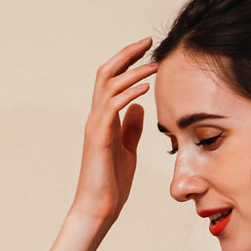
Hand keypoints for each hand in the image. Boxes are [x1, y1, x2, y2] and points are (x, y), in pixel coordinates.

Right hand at [70, 38, 158, 226]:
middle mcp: (96, 116)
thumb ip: (131, 128)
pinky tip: (145, 88)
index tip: (148, 50)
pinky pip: (111, 106)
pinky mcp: (98, 137)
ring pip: (108, 85)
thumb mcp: (127, 150)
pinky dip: (128, 93)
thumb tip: (140, 107)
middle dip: (127, 54)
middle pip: (107, 73)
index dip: (128, 62)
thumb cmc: (112, 183)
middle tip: (148, 41)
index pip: (112, 80)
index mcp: (104, 119)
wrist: (98, 208)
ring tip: (154, 64)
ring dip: (132, 71)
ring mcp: (96, 125)